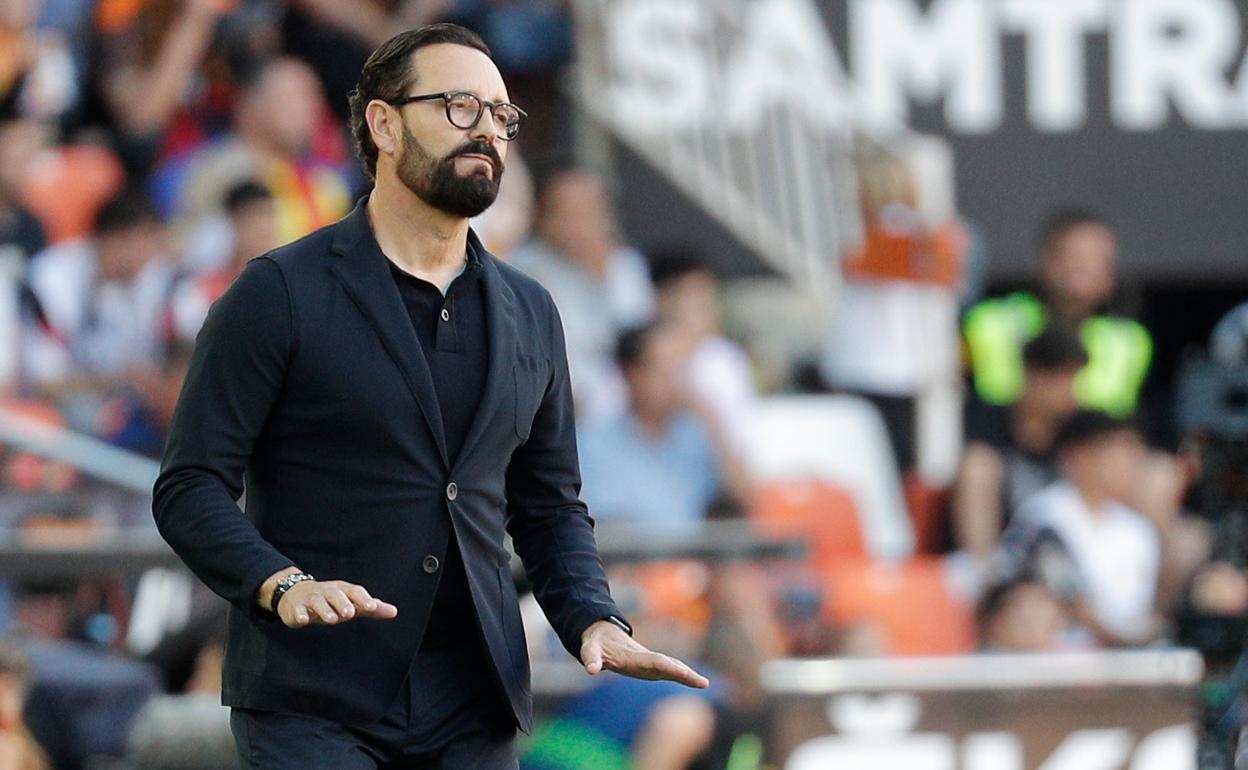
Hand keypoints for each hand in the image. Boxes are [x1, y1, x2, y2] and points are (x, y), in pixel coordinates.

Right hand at [276, 579, 398, 628]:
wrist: (296, 595)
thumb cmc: (330, 601)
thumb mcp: (350, 603)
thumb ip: (371, 608)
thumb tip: (394, 611)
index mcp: (342, 589)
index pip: (355, 591)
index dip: (363, 599)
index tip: (372, 607)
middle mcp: (327, 591)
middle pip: (336, 594)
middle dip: (343, 603)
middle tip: (350, 613)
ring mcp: (311, 599)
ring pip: (318, 602)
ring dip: (325, 610)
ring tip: (333, 619)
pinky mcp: (296, 608)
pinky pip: (298, 610)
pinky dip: (300, 614)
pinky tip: (304, 620)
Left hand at [580, 620, 708, 688]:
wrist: (602, 632)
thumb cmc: (596, 643)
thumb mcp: (589, 649)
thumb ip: (590, 658)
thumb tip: (591, 670)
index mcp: (632, 656)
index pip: (654, 662)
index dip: (669, 667)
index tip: (683, 672)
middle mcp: (644, 658)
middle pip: (668, 665)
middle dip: (685, 673)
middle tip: (703, 683)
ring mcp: (648, 662)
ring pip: (671, 666)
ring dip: (686, 674)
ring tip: (703, 683)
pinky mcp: (648, 666)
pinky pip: (668, 670)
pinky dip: (681, 674)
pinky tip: (693, 679)